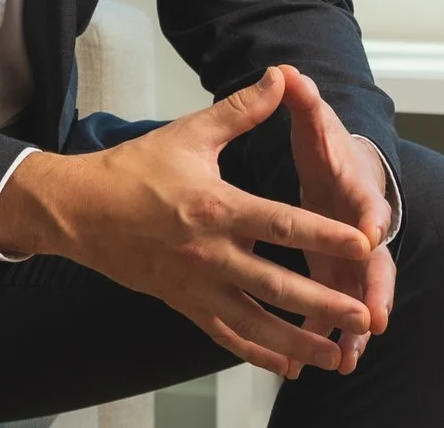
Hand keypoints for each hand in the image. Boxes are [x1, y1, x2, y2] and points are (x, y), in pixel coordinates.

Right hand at [0, 66, 377, 378]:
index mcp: (215, 207)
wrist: (80, 210)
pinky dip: (257, 353)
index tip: (363, 244)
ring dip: (297, 341)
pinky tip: (287, 364)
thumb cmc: (135, 168)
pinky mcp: (184, 302)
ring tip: (334, 355)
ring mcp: (195, 284)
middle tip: (362, 318)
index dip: (325, 234)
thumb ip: (240, 111)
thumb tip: (277, 79)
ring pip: (254, 322)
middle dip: (323, 304)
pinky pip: (225, 334)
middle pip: (276, 285)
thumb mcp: (189, 134)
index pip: (281, 224)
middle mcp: (209, 253)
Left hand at [284, 65, 395, 374]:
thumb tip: (287, 71)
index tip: (369, 233)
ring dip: (356, 328)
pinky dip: (332, 336)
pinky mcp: (339, 277)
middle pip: (376, 264)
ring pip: (361, 297)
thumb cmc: (329, 150)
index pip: (370, 203)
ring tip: (346, 359)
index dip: (371, 218)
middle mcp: (364, 230)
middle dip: (374, 291)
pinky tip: (320, 363)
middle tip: (373, 318)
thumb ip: (304, 101)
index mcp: (357, 191)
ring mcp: (355, 258)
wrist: (345, 170)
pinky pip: (338, 311)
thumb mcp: (316, 123)